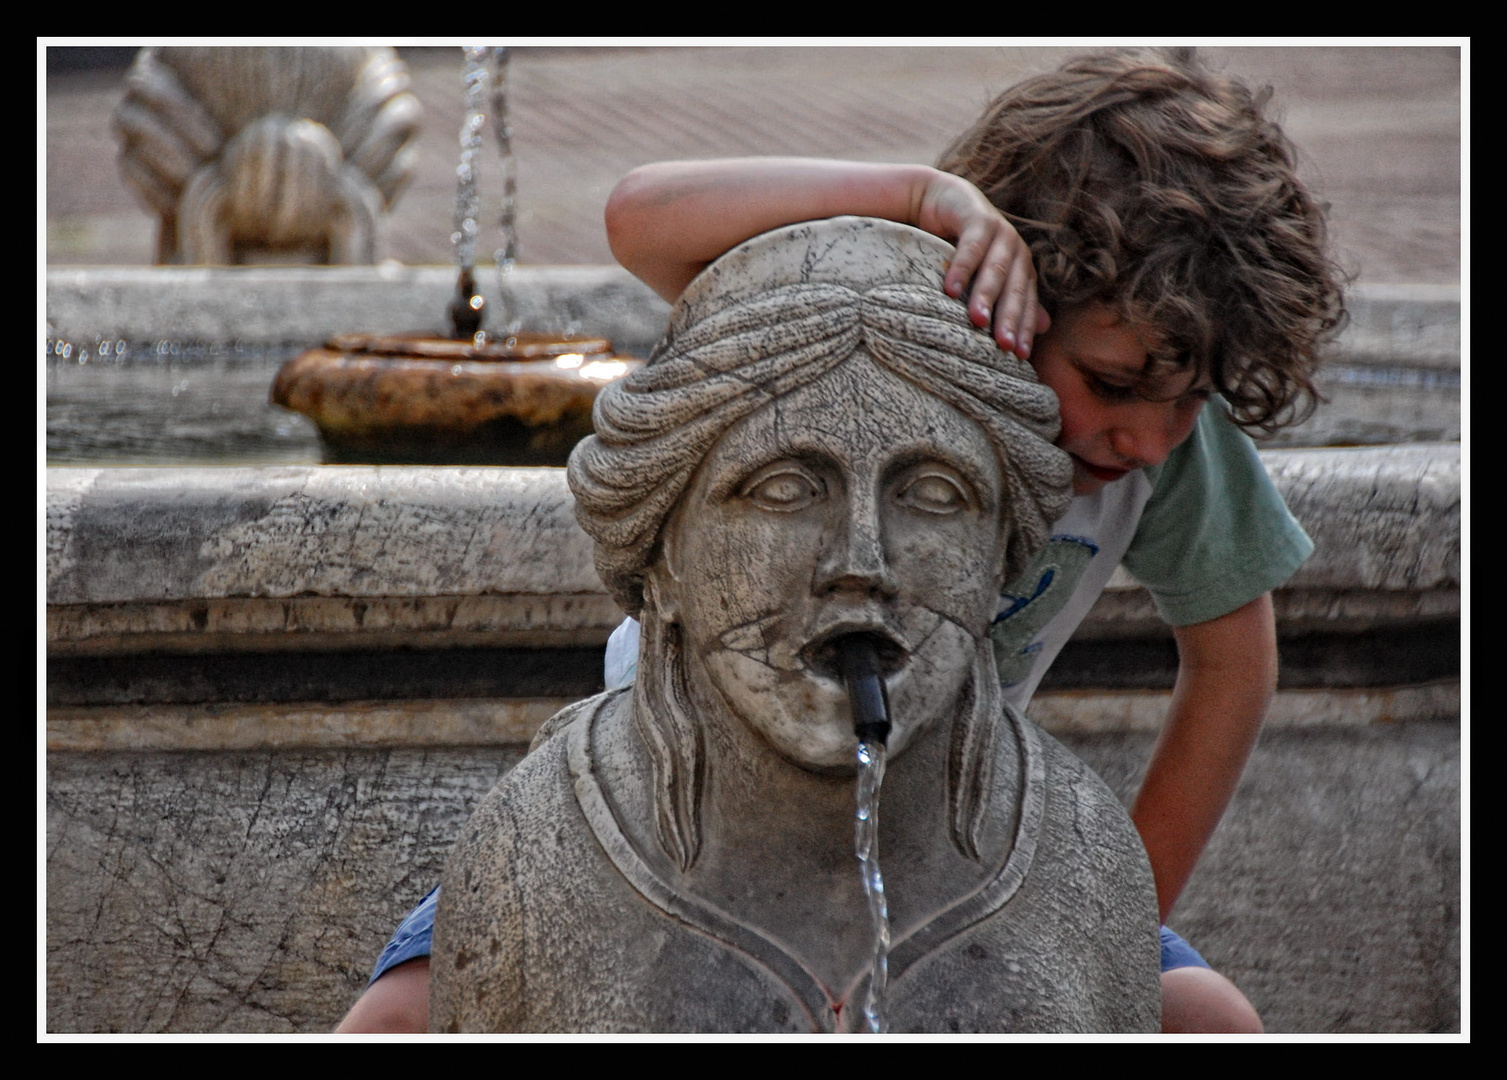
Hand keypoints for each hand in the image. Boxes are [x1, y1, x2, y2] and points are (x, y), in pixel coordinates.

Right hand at [914, 172, 1049, 358]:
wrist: (944, 201)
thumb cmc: (963, 246)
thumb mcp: (985, 276)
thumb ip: (1012, 299)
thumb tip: (1044, 328)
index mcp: (1022, 268)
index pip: (1026, 304)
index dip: (1023, 329)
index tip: (1017, 357)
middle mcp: (1017, 251)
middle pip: (1015, 289)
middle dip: (1009, 318)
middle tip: (1003, 346)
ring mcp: (1000, 232)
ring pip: (995, 269)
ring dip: (986, 295)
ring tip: (977, 320)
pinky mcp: (979, 217)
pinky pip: (971, 247)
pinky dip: (961, 268)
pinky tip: (950, 289)